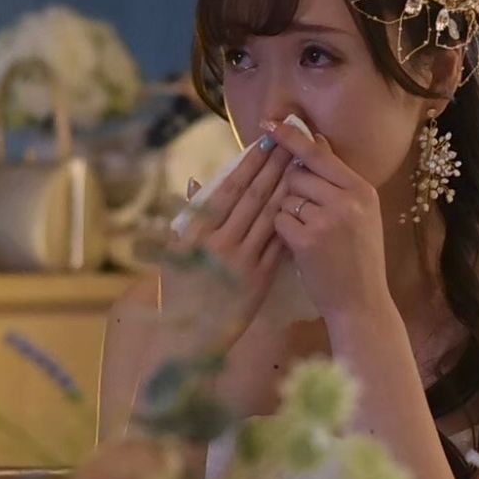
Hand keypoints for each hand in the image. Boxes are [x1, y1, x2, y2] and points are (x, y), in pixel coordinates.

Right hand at [170, 137, 293, 344]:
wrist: (187, 338)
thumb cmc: (178, 291)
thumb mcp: (174, 250)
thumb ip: (188, 215)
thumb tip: (198, 181)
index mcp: (196, 230)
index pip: (229, 187)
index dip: (249, 162)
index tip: (266, 141)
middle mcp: (219, 242)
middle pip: (255, 196)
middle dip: (275, 166)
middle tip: (292, 142)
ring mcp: (241, 261)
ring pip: (271, 216)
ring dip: (288, 188)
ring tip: (302, 166)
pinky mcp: (260, 279)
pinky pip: (279, 244)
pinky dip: (291, 221)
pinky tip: (304, 204)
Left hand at [267, 120, 392, 324]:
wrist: (362, 303)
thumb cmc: (358, 258)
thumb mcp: (359, 213)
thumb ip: (337, 179)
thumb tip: (315, 138)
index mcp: (362, 189)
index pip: (319, 153)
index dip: (291, 137)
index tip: (269, 121)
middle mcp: (348, 199)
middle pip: (297, 175)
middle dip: (293, 193)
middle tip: (311, 217)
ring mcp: (329, 218)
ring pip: (286, 197)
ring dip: (289, 213)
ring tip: (311, 235)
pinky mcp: (309, 239)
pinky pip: (280, 220)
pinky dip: (284, 232)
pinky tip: (301, 247)